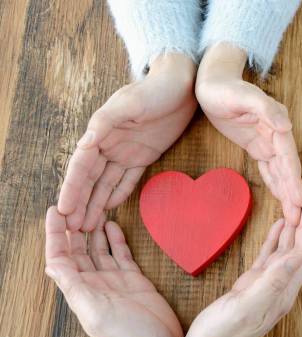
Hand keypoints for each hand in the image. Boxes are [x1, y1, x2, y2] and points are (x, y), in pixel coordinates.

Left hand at [44, 207, 183, 336]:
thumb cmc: (126, 335)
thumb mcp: (94, 310)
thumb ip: (73, 286)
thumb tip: (51, 265)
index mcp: (81, 289)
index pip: (61, 257)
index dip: (55, 234)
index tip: (56, 211)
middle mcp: (94, 283)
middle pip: (78, 250)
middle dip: (74, 227)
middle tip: (76, 204)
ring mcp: (114, 280)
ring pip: (99, 249)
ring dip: (94, 230)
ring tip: (94, 209)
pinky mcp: (134, 280)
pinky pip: (121, 255)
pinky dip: (116, 240)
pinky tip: (113, 226)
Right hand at [58, 53, 196, 231]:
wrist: (181, 86)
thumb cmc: (153, 90)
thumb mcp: (129, 103)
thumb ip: (106, 123)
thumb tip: (85, 142)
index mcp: (100, 133)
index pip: (81, 166)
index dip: (72, 188)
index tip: (63, 209)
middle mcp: (109, 145)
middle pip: (90, 179)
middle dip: (81, 203)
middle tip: (73, 227)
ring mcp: (126, 152)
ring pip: (106, 183)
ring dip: (96, 203)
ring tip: (87, 225)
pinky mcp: (144, 156)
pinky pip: (128, 179)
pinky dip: (118, 193)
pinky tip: (110, 208)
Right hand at [182, 194, 301, 336]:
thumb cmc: (224, 336)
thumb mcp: (247, 307)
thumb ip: (272, 282)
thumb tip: (295, 255)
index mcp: (283, 291)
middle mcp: (279, 287)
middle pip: (299, 248)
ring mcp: (266, 286)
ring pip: (286, 250)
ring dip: (293, 228)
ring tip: (296, 205)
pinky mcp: (251, 286)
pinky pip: (268, 257)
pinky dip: (275, 240)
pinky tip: (278, 226)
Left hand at [196, 43, 301, 224]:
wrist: (212, 82)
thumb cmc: (226, 87)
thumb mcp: (244, 96)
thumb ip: (267, 109)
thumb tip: (287, 126)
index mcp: (277, 123)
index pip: (288, 157)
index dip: (294, 179)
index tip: (298, 199)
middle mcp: (276, 133)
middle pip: (287, 168)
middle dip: (293, 192)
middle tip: (297, 217)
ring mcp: (267, 140)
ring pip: (280, 171)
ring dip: (286, 192)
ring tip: (292, 214)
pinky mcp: (256, 145)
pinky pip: (268, 167)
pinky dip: (275, 182)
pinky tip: (281, 196)